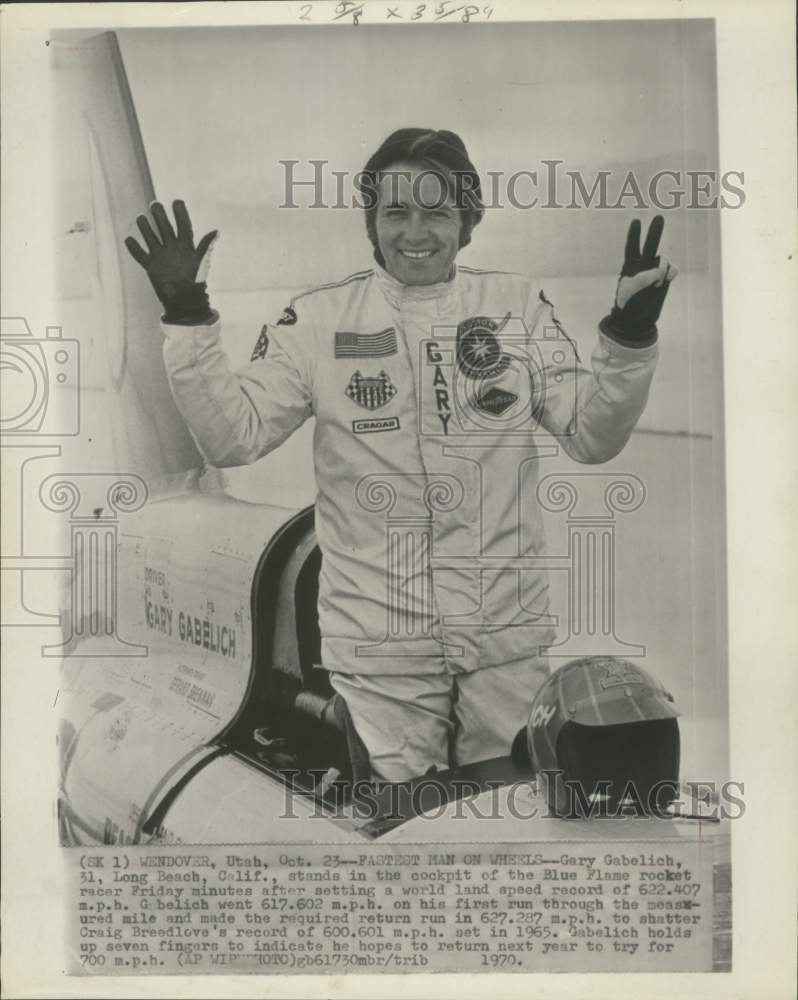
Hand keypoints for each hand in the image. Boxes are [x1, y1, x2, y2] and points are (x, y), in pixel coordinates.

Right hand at [125, 200, 217, 324]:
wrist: (185, 304)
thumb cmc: (196, 285)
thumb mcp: (201, 264)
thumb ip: (205, 247)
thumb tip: (216, 231)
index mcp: (187, 247)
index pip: (183, 226)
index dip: (180, 213)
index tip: (176, 201)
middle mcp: (173, 249)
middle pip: (165, 228)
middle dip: (159, 216)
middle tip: (154, 205)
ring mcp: (161, 257)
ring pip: (151, 238)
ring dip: (145, 228)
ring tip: (140, 218)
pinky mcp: (151, 267)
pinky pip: (140, 255)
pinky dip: (134, 248)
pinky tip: (128, 239)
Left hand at [600, 215, 677, 345]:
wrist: (636, 320)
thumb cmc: (627, 304)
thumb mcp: (630, 290)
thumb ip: (643, 276)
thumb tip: (661, 270)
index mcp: (630, 265)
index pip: (632, 247)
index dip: (634, 234)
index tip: (636, 221)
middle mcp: (643, 265)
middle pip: (649, 245)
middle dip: (654, 232)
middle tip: (659, 217)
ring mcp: (656, 271)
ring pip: (662, 260)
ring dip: (660, 269)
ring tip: (654, 283)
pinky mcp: (665, 279)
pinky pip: (671, 270)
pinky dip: (670, 273)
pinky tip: (665, 281)